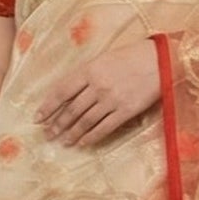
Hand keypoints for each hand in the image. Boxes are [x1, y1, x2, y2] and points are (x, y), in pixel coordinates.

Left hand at [37, 39, 160, 147]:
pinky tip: (82, 143)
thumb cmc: (132, 56)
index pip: (62, 91)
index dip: (48, 106)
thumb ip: (86, 74)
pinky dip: (91, 137)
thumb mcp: (104, 58)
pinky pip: (104, 128)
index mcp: (89, 70)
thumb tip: (68, 92)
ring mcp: (111, 100)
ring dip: (71, 133)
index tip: (37, 118)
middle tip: (47, 134)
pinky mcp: (126, 111)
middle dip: (57, 123)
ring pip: (85, 121)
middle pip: (71, 109)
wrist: (161, 60)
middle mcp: (98, 86)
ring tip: (62, 141)